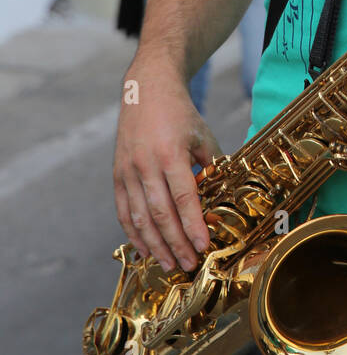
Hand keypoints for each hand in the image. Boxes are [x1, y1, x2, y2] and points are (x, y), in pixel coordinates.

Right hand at [114, 59, 222, 271]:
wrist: (146, 90)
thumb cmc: (180, 113)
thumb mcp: (203, 135)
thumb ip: (211, 166)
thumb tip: (220, 196)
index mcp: (170, 154)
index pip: (183, 198)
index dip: (193, 225)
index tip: (203, 247)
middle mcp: (145, 164)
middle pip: (160, 214)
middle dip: (176, 244)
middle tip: (189, 264)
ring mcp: (127, 171)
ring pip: (140, 217)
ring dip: (155, 245)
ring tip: (169, 264)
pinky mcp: (117, 174)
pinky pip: (123, 210)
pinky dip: (133, 233)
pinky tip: (145, 250)